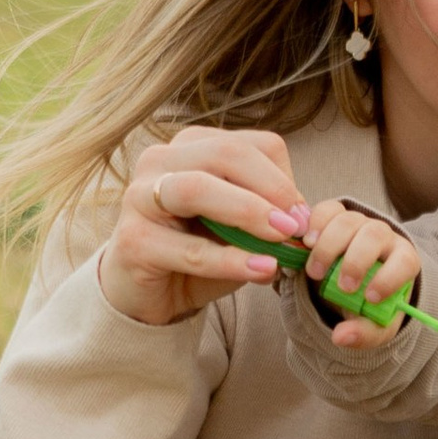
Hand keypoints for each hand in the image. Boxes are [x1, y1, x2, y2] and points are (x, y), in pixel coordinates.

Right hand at [100, 126, 307, 327]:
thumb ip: (268, 215)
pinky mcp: (133, 241)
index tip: (302, 214)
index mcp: (190, 146)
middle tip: (296, 224)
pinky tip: (262, 269)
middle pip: (224, 154)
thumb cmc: (199, 251)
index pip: (247, 144)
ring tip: (283, 237)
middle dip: (270, 187)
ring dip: (248, 212)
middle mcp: (160, 160)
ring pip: (197, 188)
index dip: (282, 177)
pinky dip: (231, 260)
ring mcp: (140, 197)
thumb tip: (304, 219)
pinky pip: (190, 249)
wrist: (150, 294)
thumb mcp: (239, 228)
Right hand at [298, 199, 420, 344]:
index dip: (389, 277)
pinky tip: (306, 244)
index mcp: (403, 261)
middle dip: (356, 261)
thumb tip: (340, 337)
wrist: (353, 287)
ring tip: (315, 273)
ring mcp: (360, 222)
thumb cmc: (367, 307)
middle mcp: (384, 237)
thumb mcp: (372, 327)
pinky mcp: (337, 215)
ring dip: (329, 246)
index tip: (369, 298)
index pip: (405, 260)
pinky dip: (315, 223)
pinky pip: (328, 209)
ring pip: (348, 220)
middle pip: (374, 235)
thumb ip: (362, 334)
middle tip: (342, 287)